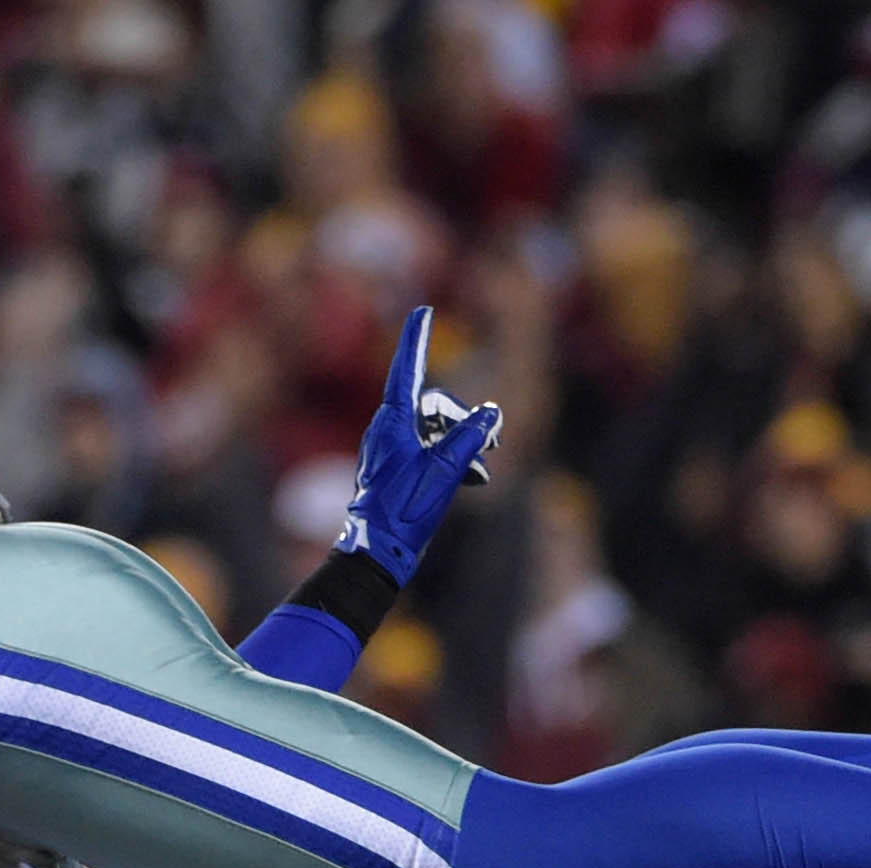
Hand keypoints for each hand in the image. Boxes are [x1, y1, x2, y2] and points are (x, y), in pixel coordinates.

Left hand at [335, 306, 502, 586]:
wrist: (378, 553)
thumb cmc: (406, 510)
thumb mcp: (447, 470)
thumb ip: (470, 437)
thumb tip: (492, 413)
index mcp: (392, 422)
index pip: (408, 369)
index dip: (417, 339)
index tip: (422, 311)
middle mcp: (387, 430)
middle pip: (433, 406)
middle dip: (464, 420)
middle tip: (493, 443)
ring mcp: (389, 451)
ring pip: (434, 431)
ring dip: (462, 444)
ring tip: (483, 467)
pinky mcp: (395, 470)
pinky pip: (429, 451)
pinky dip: (451, 460)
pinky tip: (474, 479)